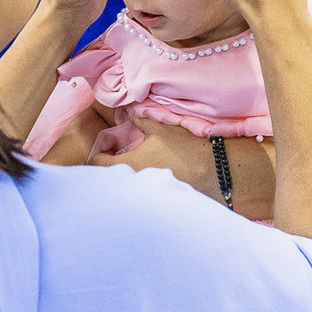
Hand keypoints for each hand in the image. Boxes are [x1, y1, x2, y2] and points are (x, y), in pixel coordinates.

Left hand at [88, 113, 218, 200]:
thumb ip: (139, 119)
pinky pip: (141, 193)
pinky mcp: (159, 200)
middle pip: (109, 178)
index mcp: (128, 165)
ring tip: (138, 159)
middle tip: (120, 151)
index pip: (96, 163)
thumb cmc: (185, 146)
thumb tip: (127, 111)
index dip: (100, 150)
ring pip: (125, 186)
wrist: (215, 169)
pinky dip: (141, 183)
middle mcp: (133, 184)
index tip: (110, 142)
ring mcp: (146, 195)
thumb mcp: (160, 128)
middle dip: (110, 164)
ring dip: (126, 174)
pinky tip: (154, 170)